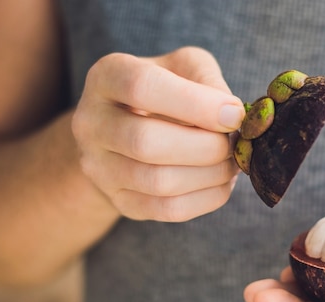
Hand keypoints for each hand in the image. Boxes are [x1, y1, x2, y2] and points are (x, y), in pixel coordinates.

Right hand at [72, 47, 244, 221]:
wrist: (131, 129)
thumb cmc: (169, 90)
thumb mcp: (186, 68)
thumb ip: (209, 82)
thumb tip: (232, 116)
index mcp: (106, 76)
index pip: (142, 87)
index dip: (195, 103)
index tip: (234, 114)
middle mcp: (90, 123)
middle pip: (147, 143)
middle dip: (206, 146)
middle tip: (234, 143)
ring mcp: (99, 168)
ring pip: (160, 182)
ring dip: (211, 174)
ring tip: (232, 161)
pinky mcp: (120, 202)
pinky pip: (169, 209)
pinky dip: (208, 197)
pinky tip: (222, 181)